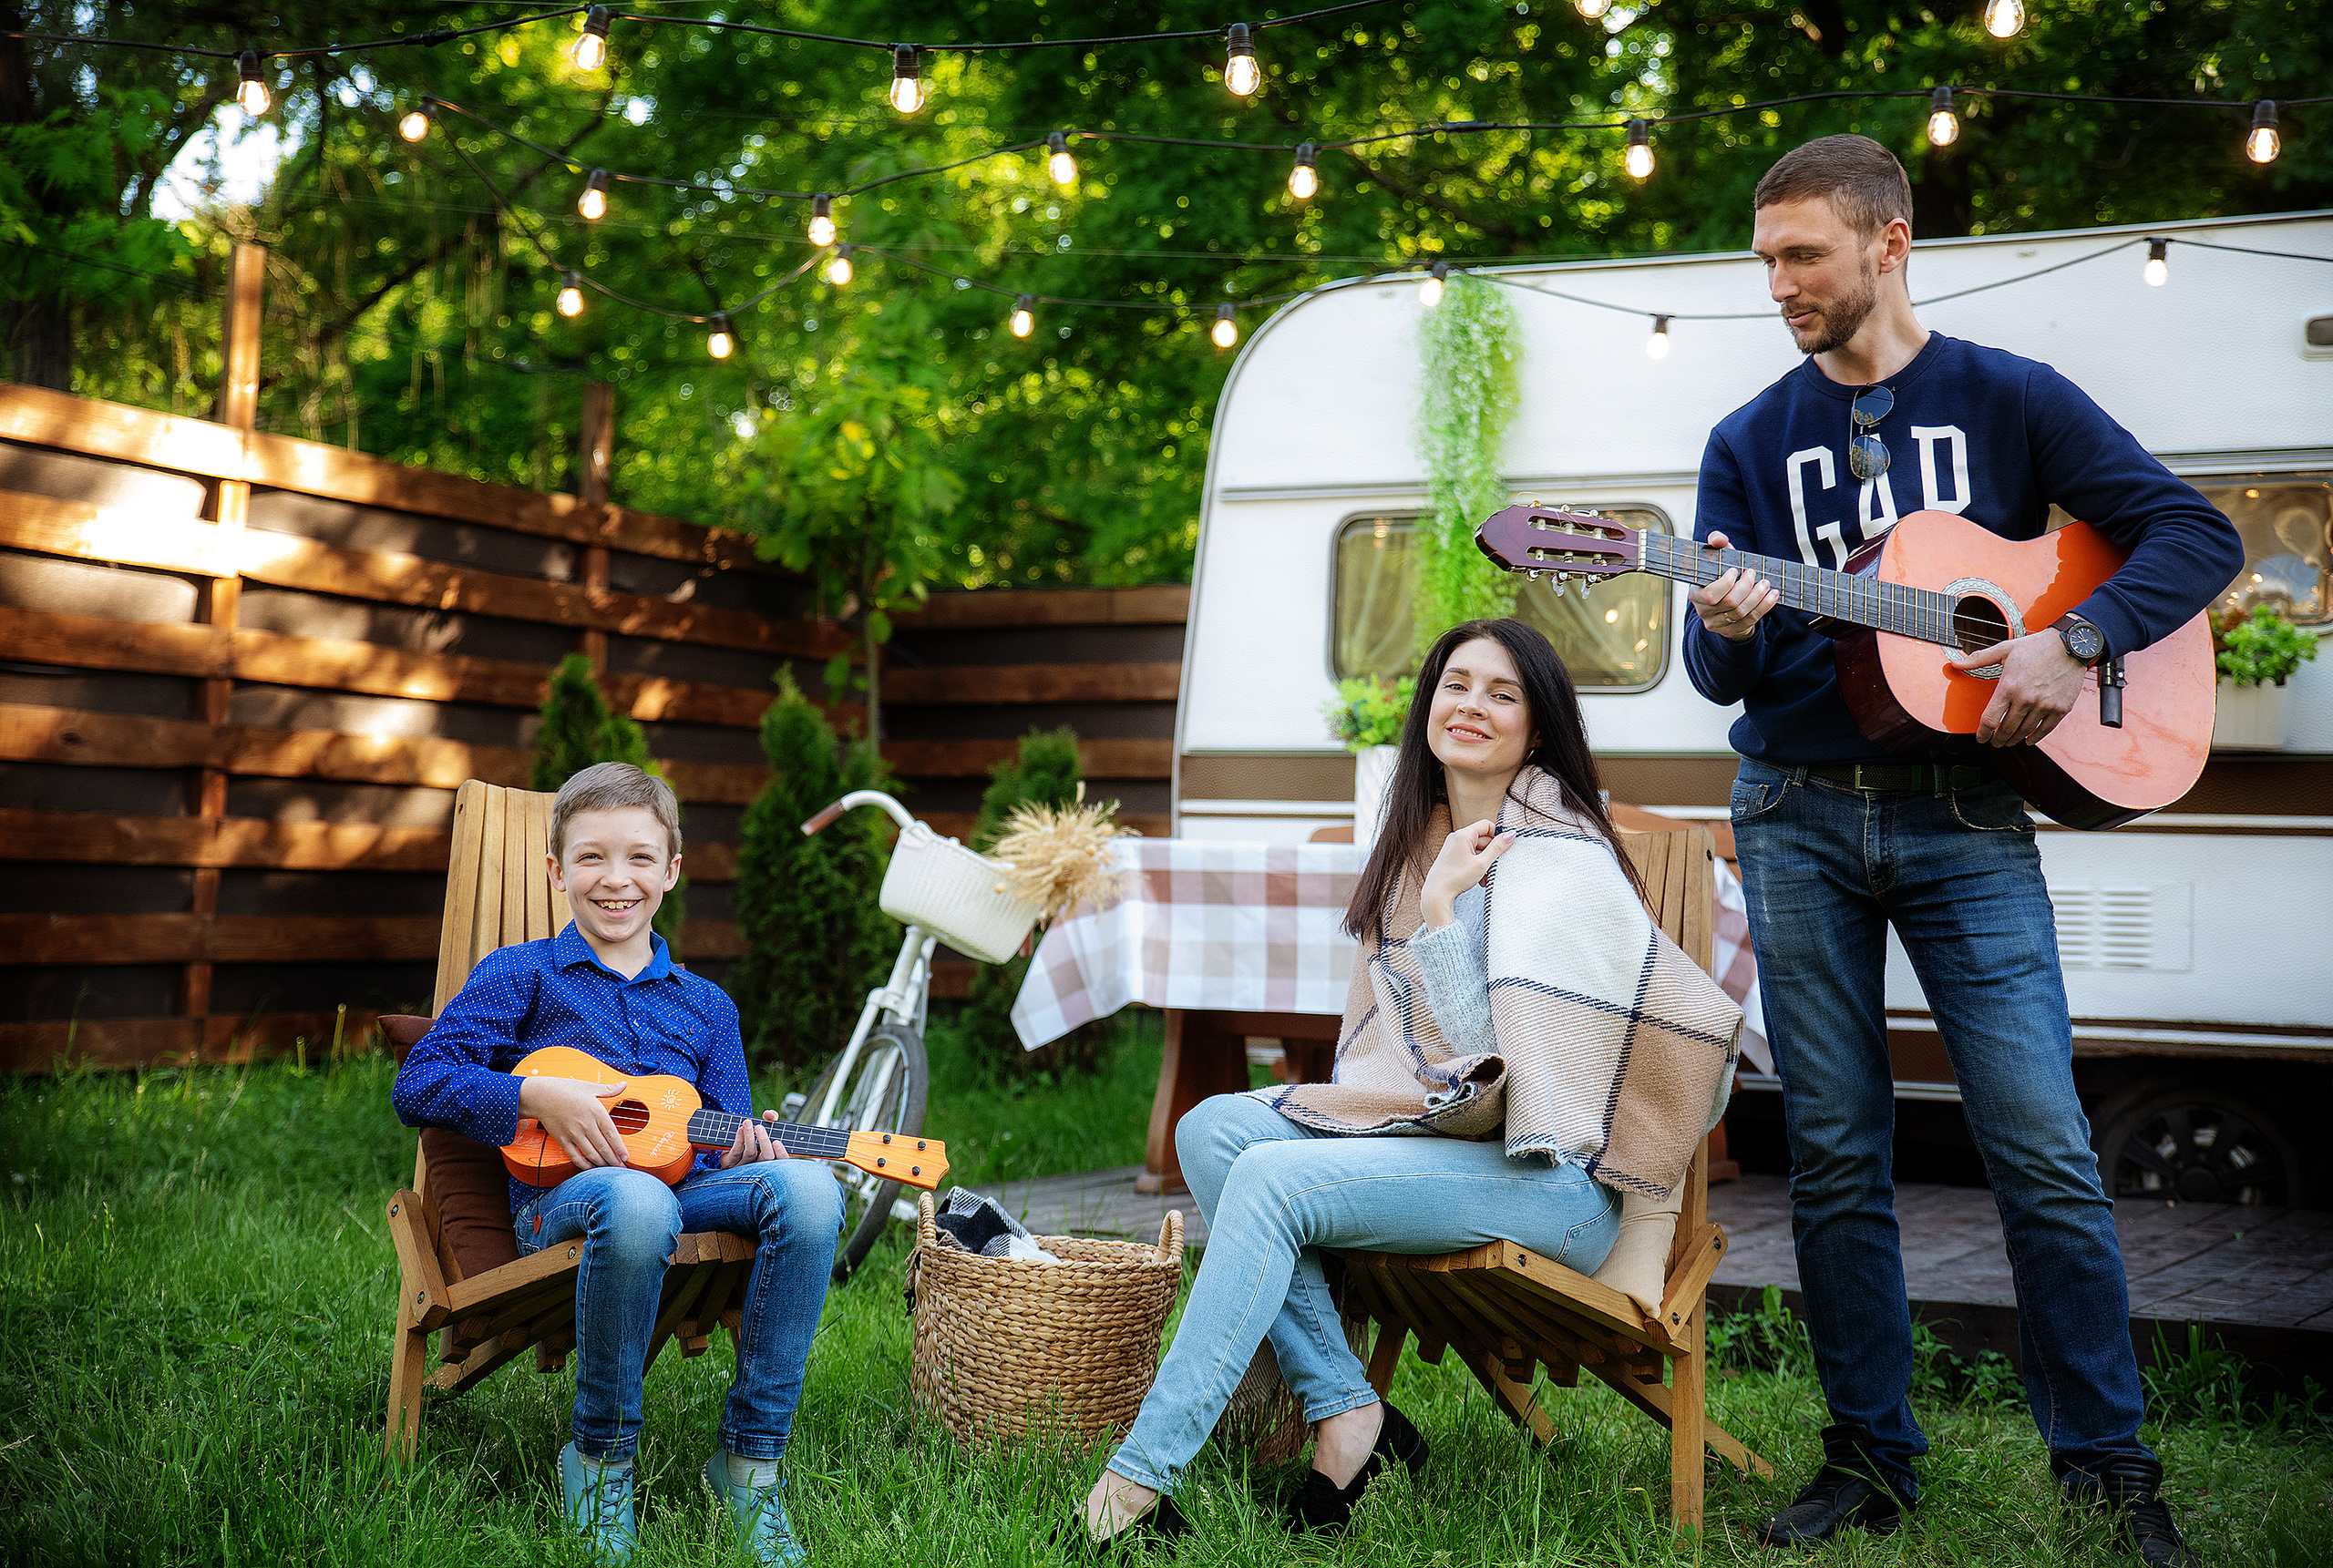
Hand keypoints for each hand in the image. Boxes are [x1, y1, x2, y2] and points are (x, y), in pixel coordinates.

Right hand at [517, 1075, 630, 1169]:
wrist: (541, 1095)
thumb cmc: (566, 1089)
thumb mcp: (590, 1087)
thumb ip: (609, 1089)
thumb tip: (624, 1084)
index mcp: (596, 1112)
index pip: (612, 1134)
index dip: (620, 1148)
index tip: (626, 1156)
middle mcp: (586, 1125)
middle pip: (604, 1147)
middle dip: (614, 1160)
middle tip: (622, 1168)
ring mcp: (574, 1134)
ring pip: (591, 1154)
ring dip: (602, 1164)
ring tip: (609, 1169)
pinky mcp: (563, 1140)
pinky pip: (575, 1157)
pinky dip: (584, 1165)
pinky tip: (591, 1168)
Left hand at [720, 1109, 790, 1168]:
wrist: (729, 1149)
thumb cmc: (751, 1138)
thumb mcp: (762, 1126)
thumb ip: (769, 1118)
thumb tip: (771, 1115)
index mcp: (771, 1158)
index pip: (781, 1159)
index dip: (781, 1153)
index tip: (776, 1142)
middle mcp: (760, 1164)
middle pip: (766, 1157)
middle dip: (763, 1141)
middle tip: (759, 1127)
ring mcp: (745, 1165)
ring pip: (750, 1153)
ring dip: (749, 1136)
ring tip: (747, 1122)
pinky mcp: (731, 1163)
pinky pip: (736, 1152)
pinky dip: (739, 1140)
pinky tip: (740, 1129)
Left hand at [1422, 819, 1514, 927]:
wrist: (1436, 894)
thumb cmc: (1456, 878)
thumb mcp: (1482, 863)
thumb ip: (1497, 847)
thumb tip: (1511, 834)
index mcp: (1463, 834)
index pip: (1486, 825)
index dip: (1497, 835)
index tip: (1503, 848)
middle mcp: (1456, 838)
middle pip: (1482, 839)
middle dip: (1491, 854)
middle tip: (1495, 867)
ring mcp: (1453, 848)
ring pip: (1476, 850)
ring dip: (1485, 863)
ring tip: (1486, 878)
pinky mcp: (1451, 857)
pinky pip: (1469, 857)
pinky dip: (1476, 866)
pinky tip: (1480, 880)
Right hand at [1689, 532, 1781, 641]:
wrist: (1724, 600)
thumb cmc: (1720, 575)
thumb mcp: (1717, 557)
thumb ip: (1716, 543)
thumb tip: (1718, 540)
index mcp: (1695, 594)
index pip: (1710, 595)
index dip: (1726, 583)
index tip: (1735, 570)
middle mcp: (1703, 612)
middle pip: (1729, 603)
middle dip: (1746, 587)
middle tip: (1754, 574)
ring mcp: (1717, 624)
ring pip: (1741, 613)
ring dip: (1757, 596)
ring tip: (1766, 584)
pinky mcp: (1731, 630)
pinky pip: (1750, 620)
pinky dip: (1764, 607)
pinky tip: (1772, 596)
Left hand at [1951, 629, 2088, 746]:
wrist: (2070, 645)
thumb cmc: (2036, 646)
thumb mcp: (2004, 649)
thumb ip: (1978, 659)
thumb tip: (1955, 663)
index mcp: (2008, 686)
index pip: (1989, 719)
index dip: (1982, 733)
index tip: (1980, 737)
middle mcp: (2025, 699)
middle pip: (2006, 729)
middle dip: (1997, 739)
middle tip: (1994, 742)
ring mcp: (2044, 705)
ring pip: (2024, 731)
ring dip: (2014, 740)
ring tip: (2008, 741)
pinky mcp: (2060, 708)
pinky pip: (2045, 730)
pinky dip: (2035, 738)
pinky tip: (2028, 740)